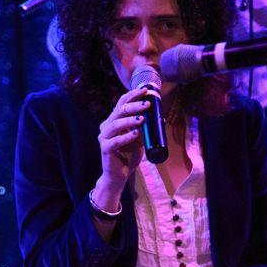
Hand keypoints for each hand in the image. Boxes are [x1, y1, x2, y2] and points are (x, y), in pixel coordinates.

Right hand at [92, 89, 150, 207]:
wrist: (119, 176)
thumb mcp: (140, 140)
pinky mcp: (105, 149)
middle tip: (147, 104)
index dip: (132, 95)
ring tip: (142, 118)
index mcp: (114, 121)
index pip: (121, 103)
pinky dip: (126, 137)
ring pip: (116, 124)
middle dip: (134, 105)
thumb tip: (162, 118)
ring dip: (130, 120)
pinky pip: (115, 141)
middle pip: (118, 110)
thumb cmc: (128, 156)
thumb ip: (145, 129)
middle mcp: (106, 126)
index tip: (145, 90)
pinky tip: (135, 135)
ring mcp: (104, 137)